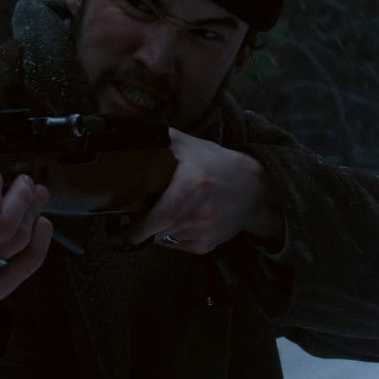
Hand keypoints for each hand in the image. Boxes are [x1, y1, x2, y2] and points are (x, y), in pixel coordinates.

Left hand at [124, 128, 280, 253]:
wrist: (254, 185)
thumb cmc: (216, 163)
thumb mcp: (190, 145)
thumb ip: (161, 139)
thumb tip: (131, 133)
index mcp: (192, 186)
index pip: (160, 217)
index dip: (139, 229)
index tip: (125, 231)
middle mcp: (200, 213)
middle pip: (159, 229)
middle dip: (146, 225)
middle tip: (142, 212)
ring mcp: (206, 231)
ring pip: (168, 238)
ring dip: (162, 228)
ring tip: (171, 209)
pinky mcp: (210, 244)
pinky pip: (180, 245)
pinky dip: (176, 235)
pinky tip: (186, 219)